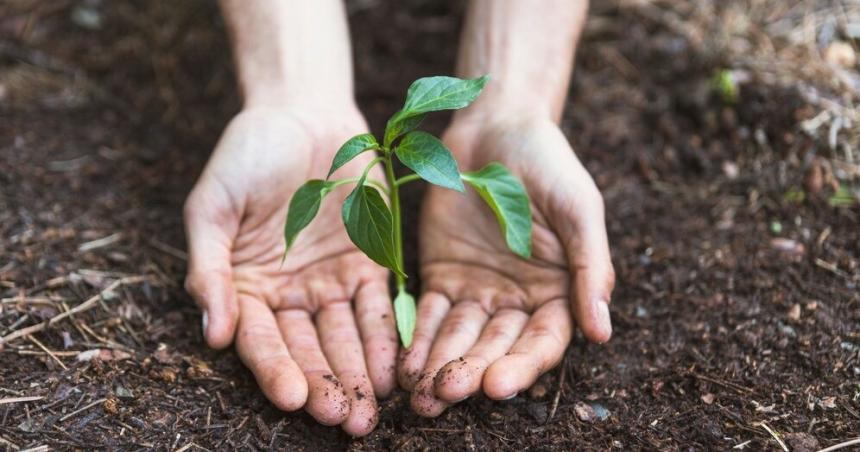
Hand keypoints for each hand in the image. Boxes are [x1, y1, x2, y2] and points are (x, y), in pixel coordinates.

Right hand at [183, 106, 396, 435]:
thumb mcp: (212, 206)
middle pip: (308, 349)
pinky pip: (379, 307)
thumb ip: (210, 269)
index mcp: (247, 287)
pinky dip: (386, 337)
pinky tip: (394, 368)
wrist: (301, 109)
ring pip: (346, 337)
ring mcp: (331, 281)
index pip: (262, 340)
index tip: (292, 398)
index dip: (276, 369)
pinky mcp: (370, 263)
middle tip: (344, 420)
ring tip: (371, 410)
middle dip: (325, 386)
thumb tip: (214, 334)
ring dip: (358, 374)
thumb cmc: (246, 154)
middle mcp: (290, 294)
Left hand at [399, 113, 614, 416]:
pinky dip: (418, 338)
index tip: (497, 384)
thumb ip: (591, 268)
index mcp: (559, 290)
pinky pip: (430, 314)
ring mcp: (478, 289)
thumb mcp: (579, 209)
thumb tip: (602, 333)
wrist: (497, 125)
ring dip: (441, 366)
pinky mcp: (442, 275)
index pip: (543, 340)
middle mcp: (518, 299)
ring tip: (420, 395)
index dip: (522, 365)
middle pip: (496, 346)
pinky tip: (404, 363)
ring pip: (460, 338)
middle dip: (472, 372)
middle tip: (446, 393)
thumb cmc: (548, 163)